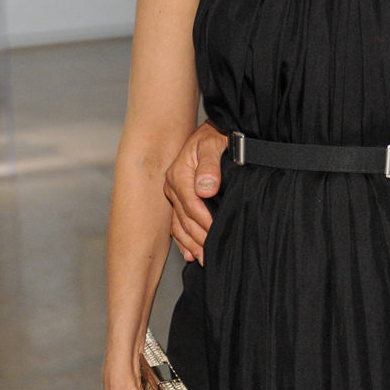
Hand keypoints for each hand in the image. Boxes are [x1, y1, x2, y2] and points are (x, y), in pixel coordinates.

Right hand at [164, 121, 227, 263]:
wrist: (213, 130)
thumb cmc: (217, 135)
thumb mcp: (214, 144)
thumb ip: (210, 165)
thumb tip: (205, 188)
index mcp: (179, 174)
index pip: (191, 206)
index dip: (205, 223)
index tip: (217, 235)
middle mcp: (172, 185)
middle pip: (184, 219)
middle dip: (198, 239)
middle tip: (211, 257)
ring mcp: (173, 193)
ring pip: (179, 224)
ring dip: (190, 243)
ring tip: (202, 260)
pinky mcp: (178, 198)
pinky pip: (177, 223)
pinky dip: (183, 240)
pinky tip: (189, 253)